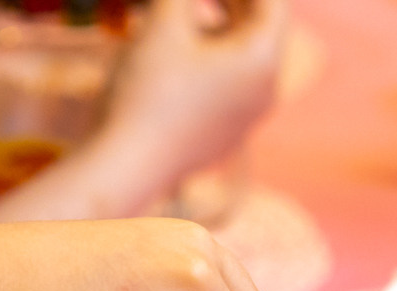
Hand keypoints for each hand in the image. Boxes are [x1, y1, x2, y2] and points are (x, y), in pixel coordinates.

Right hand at [101, 0, 287, 187]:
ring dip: (213, 28)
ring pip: (238, 57)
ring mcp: (244, 118)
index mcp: (263, 60)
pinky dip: (204, 59)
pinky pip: (223, 85)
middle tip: (186, 2)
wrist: (125, 168)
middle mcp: (265, 92)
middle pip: (256, 28)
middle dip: (230, 3)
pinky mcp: (220, 135)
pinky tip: (172, 52)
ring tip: (177, 15)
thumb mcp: (164, 24)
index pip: (271, 3)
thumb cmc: (148, 93)